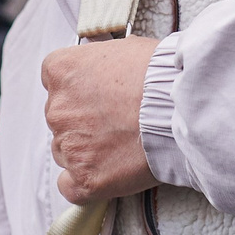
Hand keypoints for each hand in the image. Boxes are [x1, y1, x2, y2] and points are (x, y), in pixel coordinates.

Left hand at [42, 38, 160, 203]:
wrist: (180, 108)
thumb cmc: (159, 74)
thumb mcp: (124, 48)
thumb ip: (100, 61)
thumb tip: (101, 66)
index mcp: (61, 71)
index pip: (55, 81)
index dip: (78, 89)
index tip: (98, 95)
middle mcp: (57, 109)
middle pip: (61, 119)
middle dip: (84, 121)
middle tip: (117, 122)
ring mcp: (69, 146)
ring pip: (66, 152)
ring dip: (87, 151)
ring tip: (122, 146)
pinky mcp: (85, 178)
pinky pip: (70, 187)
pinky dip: (84, 183)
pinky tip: (105, 175)